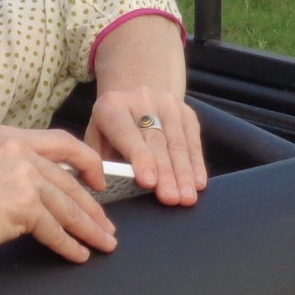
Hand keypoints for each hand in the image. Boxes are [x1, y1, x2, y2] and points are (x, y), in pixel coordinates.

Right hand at [0, 126, 117, 265]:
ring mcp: (23, 174)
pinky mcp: (24, 203)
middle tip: (105, 225)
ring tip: (103, 243)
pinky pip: (55, 229)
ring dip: (89, 228)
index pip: (60, 143)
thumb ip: (10, 173)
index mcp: (6, 137)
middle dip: (92, 207)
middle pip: (70, 179)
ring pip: (68, 205)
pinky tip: (78, 255)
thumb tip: (38, 195)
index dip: (85, 162)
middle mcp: (17, 149)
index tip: (98, 181)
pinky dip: (69, 245)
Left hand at [88, 85, 205, 205]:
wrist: (133, 96)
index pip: (127, 134)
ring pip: (178, 142)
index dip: (139, 158)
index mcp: (111, 107)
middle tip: (171, 199)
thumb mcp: (97, 140)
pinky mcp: (186, 110)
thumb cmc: (110, 130)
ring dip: (184, 173)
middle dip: (165, 173)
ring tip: (187, 197)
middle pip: (156, 141)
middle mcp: (141, 99)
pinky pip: (194, 140)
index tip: (148, 183)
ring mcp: (167, 103)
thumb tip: (107, 187)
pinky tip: (198, 183)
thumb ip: (100, 161)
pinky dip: (196, 164)